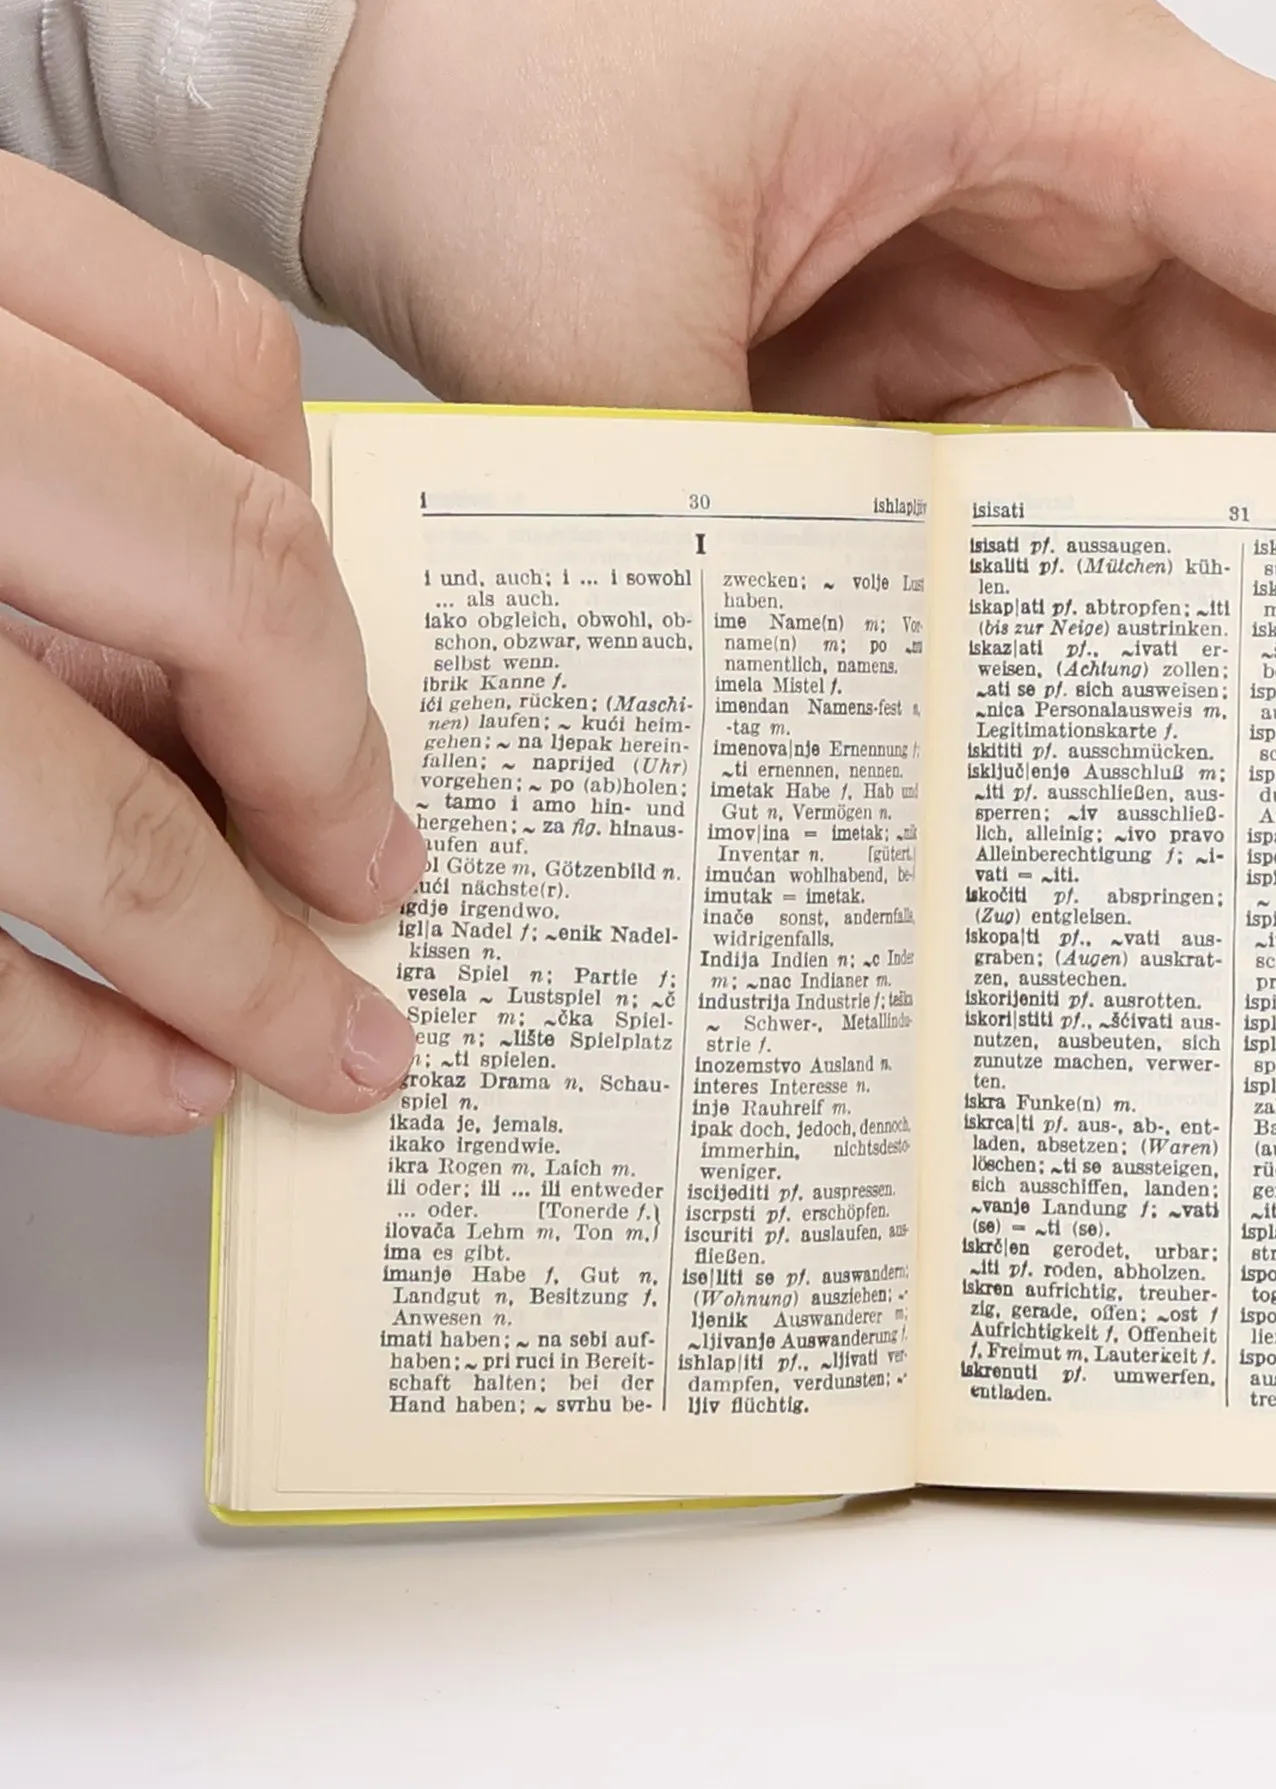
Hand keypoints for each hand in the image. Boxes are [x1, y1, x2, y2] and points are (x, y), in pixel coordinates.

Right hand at [0, 158, 423, 1133]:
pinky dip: (66, 1043)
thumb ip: (49, 490)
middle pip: (227, 586)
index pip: (223, 373)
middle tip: (374, 881)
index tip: (357, 694)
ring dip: (237, 965)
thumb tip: (261, 708)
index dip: (318, 544)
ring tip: (320, 1046)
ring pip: (85, 818)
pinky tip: (162, 1076)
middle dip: (332, 771)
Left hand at [304, 0, 1275, 840]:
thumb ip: (739, 526)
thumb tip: (836, 776)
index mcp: (1072, 105)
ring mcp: (1012, 316)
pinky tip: (1093, 798)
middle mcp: (1085, 210)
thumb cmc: (482, 54)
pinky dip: (1075, 669)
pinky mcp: (937, 402)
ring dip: (1250, 676)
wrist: (361, 55)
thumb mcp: (600, 297)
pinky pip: (1053, 545)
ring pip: (1197, 512)